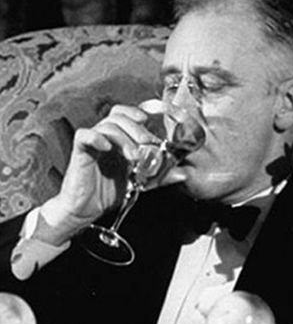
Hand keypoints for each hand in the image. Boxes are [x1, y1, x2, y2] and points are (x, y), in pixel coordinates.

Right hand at [37, 101, 186, 243]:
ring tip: (133, 156)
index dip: (136, 113)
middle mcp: (106, 138)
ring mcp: (93, 144)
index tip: (148, 121)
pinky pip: (84, 136)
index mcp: (118, 141)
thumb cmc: (108, 193)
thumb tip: (182, 174)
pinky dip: (96, 137)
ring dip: (123, 138)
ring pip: (106, 126)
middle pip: (118, 116)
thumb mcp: (138, 182)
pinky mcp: (80, 153)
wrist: (85, 210)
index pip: (125, 115)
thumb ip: (158, 177)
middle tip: (147, 142)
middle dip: (135, 127)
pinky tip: (106, 146)